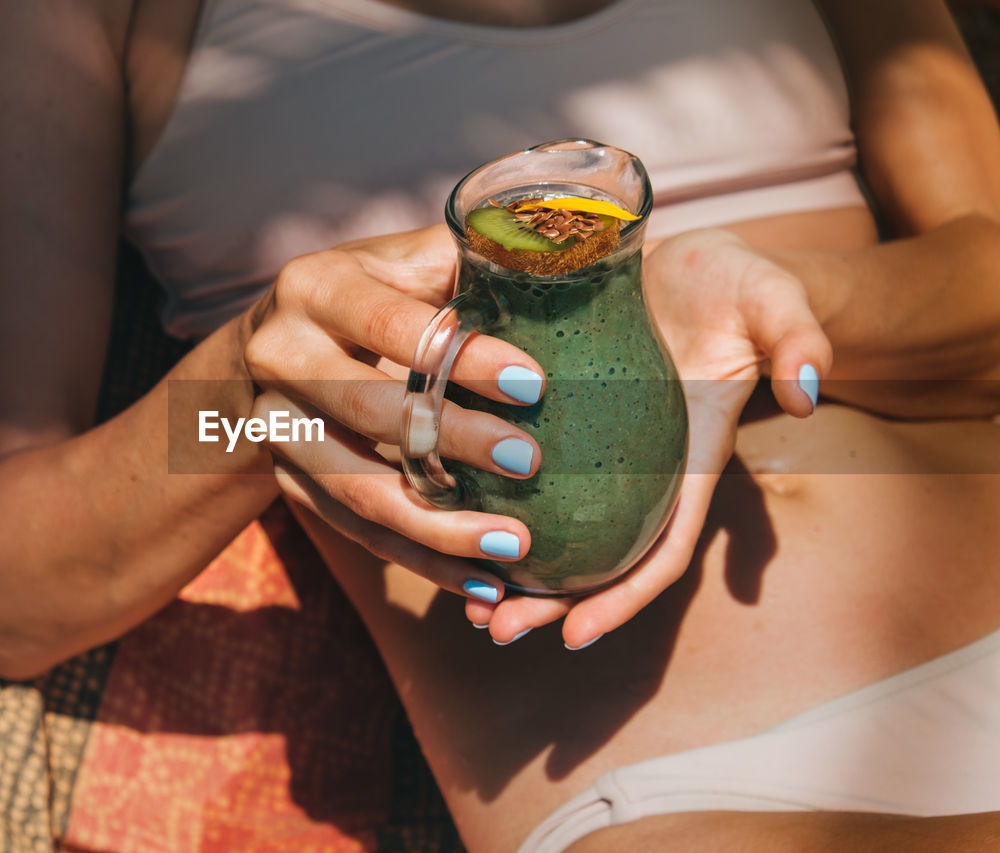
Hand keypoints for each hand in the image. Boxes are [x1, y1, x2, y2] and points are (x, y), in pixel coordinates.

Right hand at [243, 225, 548, 602]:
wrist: (275, 344)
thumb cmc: (373, 291)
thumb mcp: (406, 259)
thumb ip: (471, 258)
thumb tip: (571, 258)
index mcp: (313, 288)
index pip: (387, 322)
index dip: (458, 355)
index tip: (533, 383)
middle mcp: (279, 356)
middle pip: (367, 411)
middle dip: (453, 442)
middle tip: (531, 463)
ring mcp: (275, 428)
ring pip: (356, 488)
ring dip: (438, 525)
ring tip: (515, 548)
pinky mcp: (289, 484)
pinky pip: (357, 532)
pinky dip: (421, 560)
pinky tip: (481, 583)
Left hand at [466, 229, 832, 644]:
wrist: (696, 254)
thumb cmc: (739, 285)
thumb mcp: (776, 303)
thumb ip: (799, 343)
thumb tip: (805, 397)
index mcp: (688, 460)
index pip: (662, 548)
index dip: (624, 597)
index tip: (575, 638)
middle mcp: (639, 468)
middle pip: (596, 555)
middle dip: (549, 601)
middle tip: (493, 630)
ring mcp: (596, 444)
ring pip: (553, 523)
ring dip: (507, 565)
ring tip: (463, 602)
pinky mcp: (557, 410)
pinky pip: (517, 465)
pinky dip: (486, 496)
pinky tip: (444, 511)